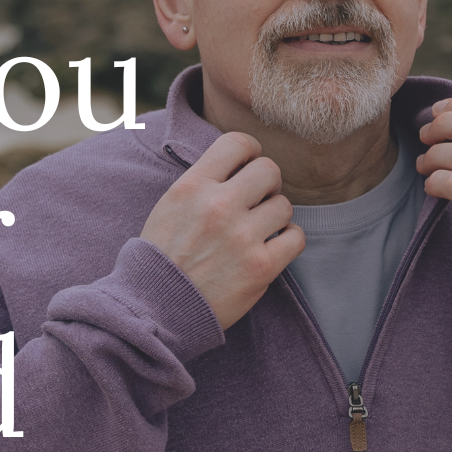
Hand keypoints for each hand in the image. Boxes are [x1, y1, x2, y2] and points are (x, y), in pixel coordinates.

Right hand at [140, 132, 304, 329]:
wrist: (156, 308)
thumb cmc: (161, 257)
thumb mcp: (169, 207)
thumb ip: (201, 183)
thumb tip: (238, 165)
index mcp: (192, 187)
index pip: (237, 143)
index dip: (249, 152)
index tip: (247, 166)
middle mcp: (218, 206)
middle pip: (269, 170)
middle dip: (266, 184)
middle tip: (256, 201)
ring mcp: (241, 237)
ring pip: (284, 205)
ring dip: (275, 216)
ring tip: (257, 230)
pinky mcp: (260, 267)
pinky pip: (295, 237)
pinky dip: (287, 241)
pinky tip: (270, 247)